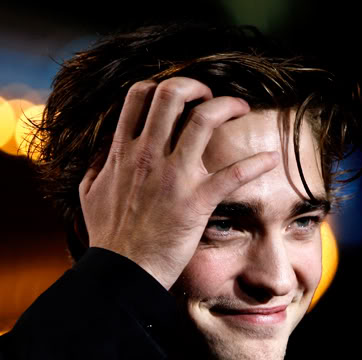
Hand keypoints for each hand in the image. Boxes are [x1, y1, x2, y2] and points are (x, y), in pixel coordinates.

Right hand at [79, 77, 278, 289]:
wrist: (122, 271)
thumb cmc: (107, 236)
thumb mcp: (89, 194)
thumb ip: (96, 167)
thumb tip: (103, 152)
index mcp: (123, 151)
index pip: (139, 95)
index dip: (160, 85)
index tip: (176, 97)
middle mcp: (147, 155)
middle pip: (172, 94)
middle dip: (196, 86)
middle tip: (209, 97)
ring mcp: (174, 176)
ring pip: (205, 118)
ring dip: (228, 106)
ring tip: (241, 109)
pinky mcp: (197, 200)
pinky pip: (235, 173)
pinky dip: (257, 162)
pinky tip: (271, 158)